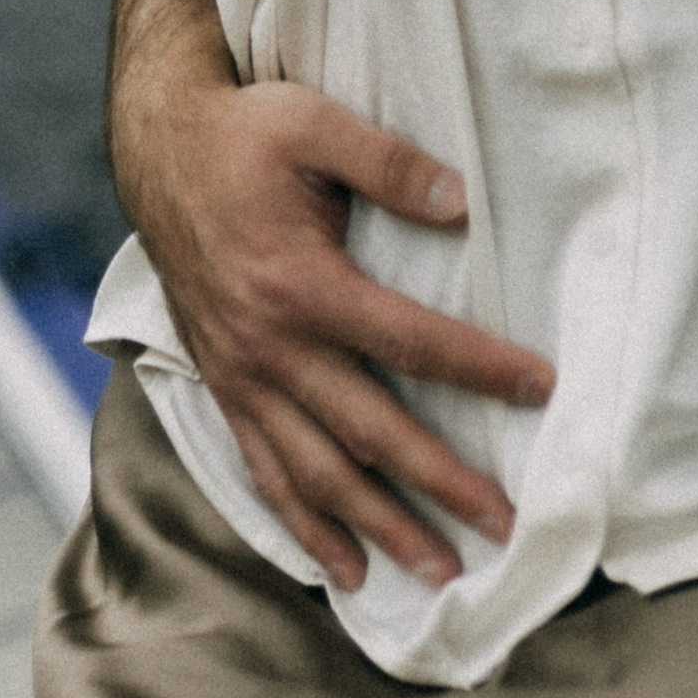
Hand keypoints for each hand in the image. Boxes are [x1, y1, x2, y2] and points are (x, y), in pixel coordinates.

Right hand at [128, 70, 554, 593]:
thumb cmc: (243, 133)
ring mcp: (242, 377)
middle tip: (506, 526)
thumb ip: (388, 163)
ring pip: (318, 475)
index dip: (478, 367)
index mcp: (298, 283)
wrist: (156, 150)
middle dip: (441, 484)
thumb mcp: (313, 122)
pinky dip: (303, 528)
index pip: (407, 341)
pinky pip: (264, 473)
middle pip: (370, 432)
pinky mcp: (224, 387)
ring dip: (381, 529)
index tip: (541, 388)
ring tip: (439, 574)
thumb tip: (460, 203)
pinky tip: (344, 568)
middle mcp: (268, 347)